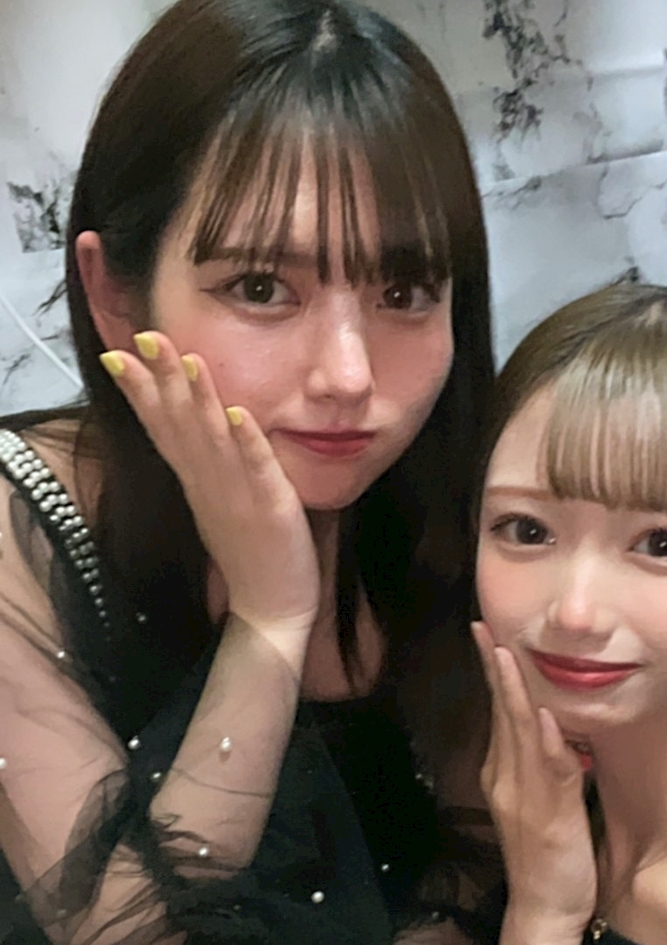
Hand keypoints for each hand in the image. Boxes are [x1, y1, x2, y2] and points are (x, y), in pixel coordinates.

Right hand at [101, 333, 318, 657]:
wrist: (271, 608)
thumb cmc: (249, 552)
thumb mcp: (217, 503)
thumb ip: (205, 467)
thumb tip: (192, 430)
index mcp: (196, 482)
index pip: (162, 429)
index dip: (141, 391)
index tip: (117, 353)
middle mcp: (209, 484)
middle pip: (180, 425)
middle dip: (162, 379)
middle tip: (145, 335)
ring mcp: (238, 496)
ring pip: (214, 440)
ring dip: (201, 399)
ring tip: (188, 359)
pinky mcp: (271, 508)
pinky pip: (258, 469)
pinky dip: (248, 442)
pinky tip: (239, 413)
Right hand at [472, 621, 596, 941]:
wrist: (543, 910)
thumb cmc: (546, 856)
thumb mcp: (537, 801)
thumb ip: (537, 764)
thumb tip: (545, 725)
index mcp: (502, 773)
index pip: (497, 712)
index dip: (493, 672)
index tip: (487, 634)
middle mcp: (505, 779)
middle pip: (500, 713)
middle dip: (494, 668)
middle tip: (485, 628)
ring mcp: (524, 797)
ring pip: (517, 735)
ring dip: (512, 693)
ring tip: (506, 655)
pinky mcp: (549, 816)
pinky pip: (548, 772)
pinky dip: (544, 742)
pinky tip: (543, 717)